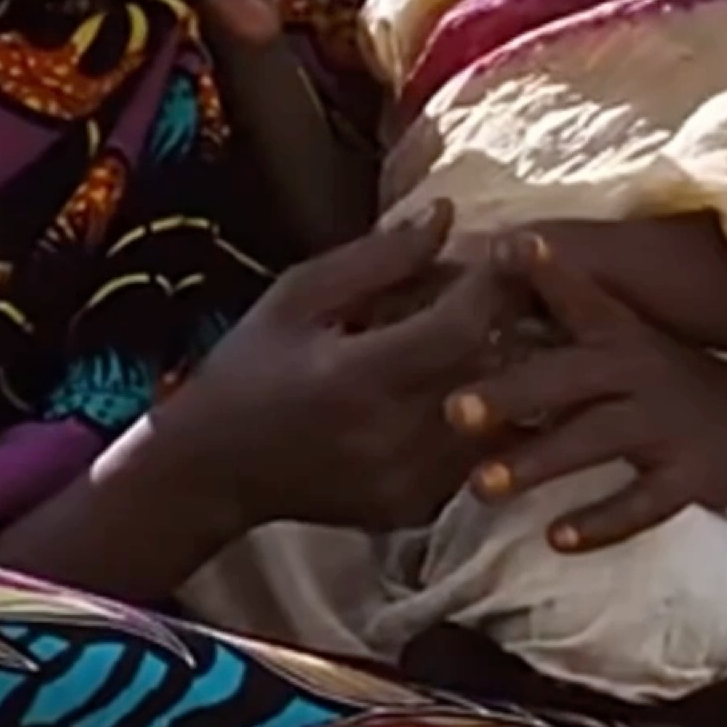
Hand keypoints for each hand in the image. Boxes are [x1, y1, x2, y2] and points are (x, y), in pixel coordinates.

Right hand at [150, 199, 523, 535]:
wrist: (214, 469)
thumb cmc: (249, 367)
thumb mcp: (297, 295)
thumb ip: (376, 258)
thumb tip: (446, 215)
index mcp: (356, 376)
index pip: (460, 328)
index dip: (491, 285)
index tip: (500, 253)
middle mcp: (391, 437)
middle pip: (491, 373)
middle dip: (509, 325)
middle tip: (512, 291)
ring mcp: (407, 482)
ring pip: (497, 422)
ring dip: (505, 375)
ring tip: (498, 338)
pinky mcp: (414, 510)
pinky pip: (475, 460)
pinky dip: (481, 423)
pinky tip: (464, 391)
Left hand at [444, 230, 726, 552]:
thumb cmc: (663, 380)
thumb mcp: (622, 342)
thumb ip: (557, 328)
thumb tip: (468, 309)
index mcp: (616, 334)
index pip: (579, 295)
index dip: (546, 270)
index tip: (510, 244)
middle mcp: (638, 371)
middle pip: (566, 379)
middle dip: (509, 393)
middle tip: (452, 410)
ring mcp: (666, 424)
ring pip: (594, 441)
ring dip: (536, 463)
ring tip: (479, 487)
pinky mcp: (690, 477)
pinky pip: (642, 504)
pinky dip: (600, 522)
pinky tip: (556, 538)